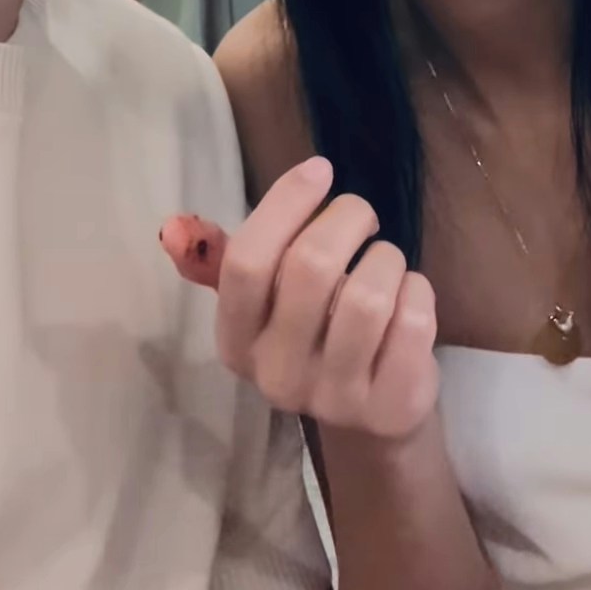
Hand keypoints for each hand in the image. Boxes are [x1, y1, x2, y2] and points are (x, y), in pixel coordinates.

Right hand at [160, 157, 438, 440]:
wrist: (370, 420)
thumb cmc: (313, 334)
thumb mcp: (264, 302)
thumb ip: (227, 258)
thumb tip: (174, 227)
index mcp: (236, 341)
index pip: (247, 262)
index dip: (286, 203)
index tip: (320, 169)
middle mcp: (277, 376)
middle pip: (311, 267)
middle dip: (348, 218)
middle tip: (360, 217)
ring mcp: (336, 397)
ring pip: (368, 294)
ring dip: (386, 258)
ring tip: (383, 264)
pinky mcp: (392, 406)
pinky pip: (412, 320)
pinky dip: (417, 290)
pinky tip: (406, 300)